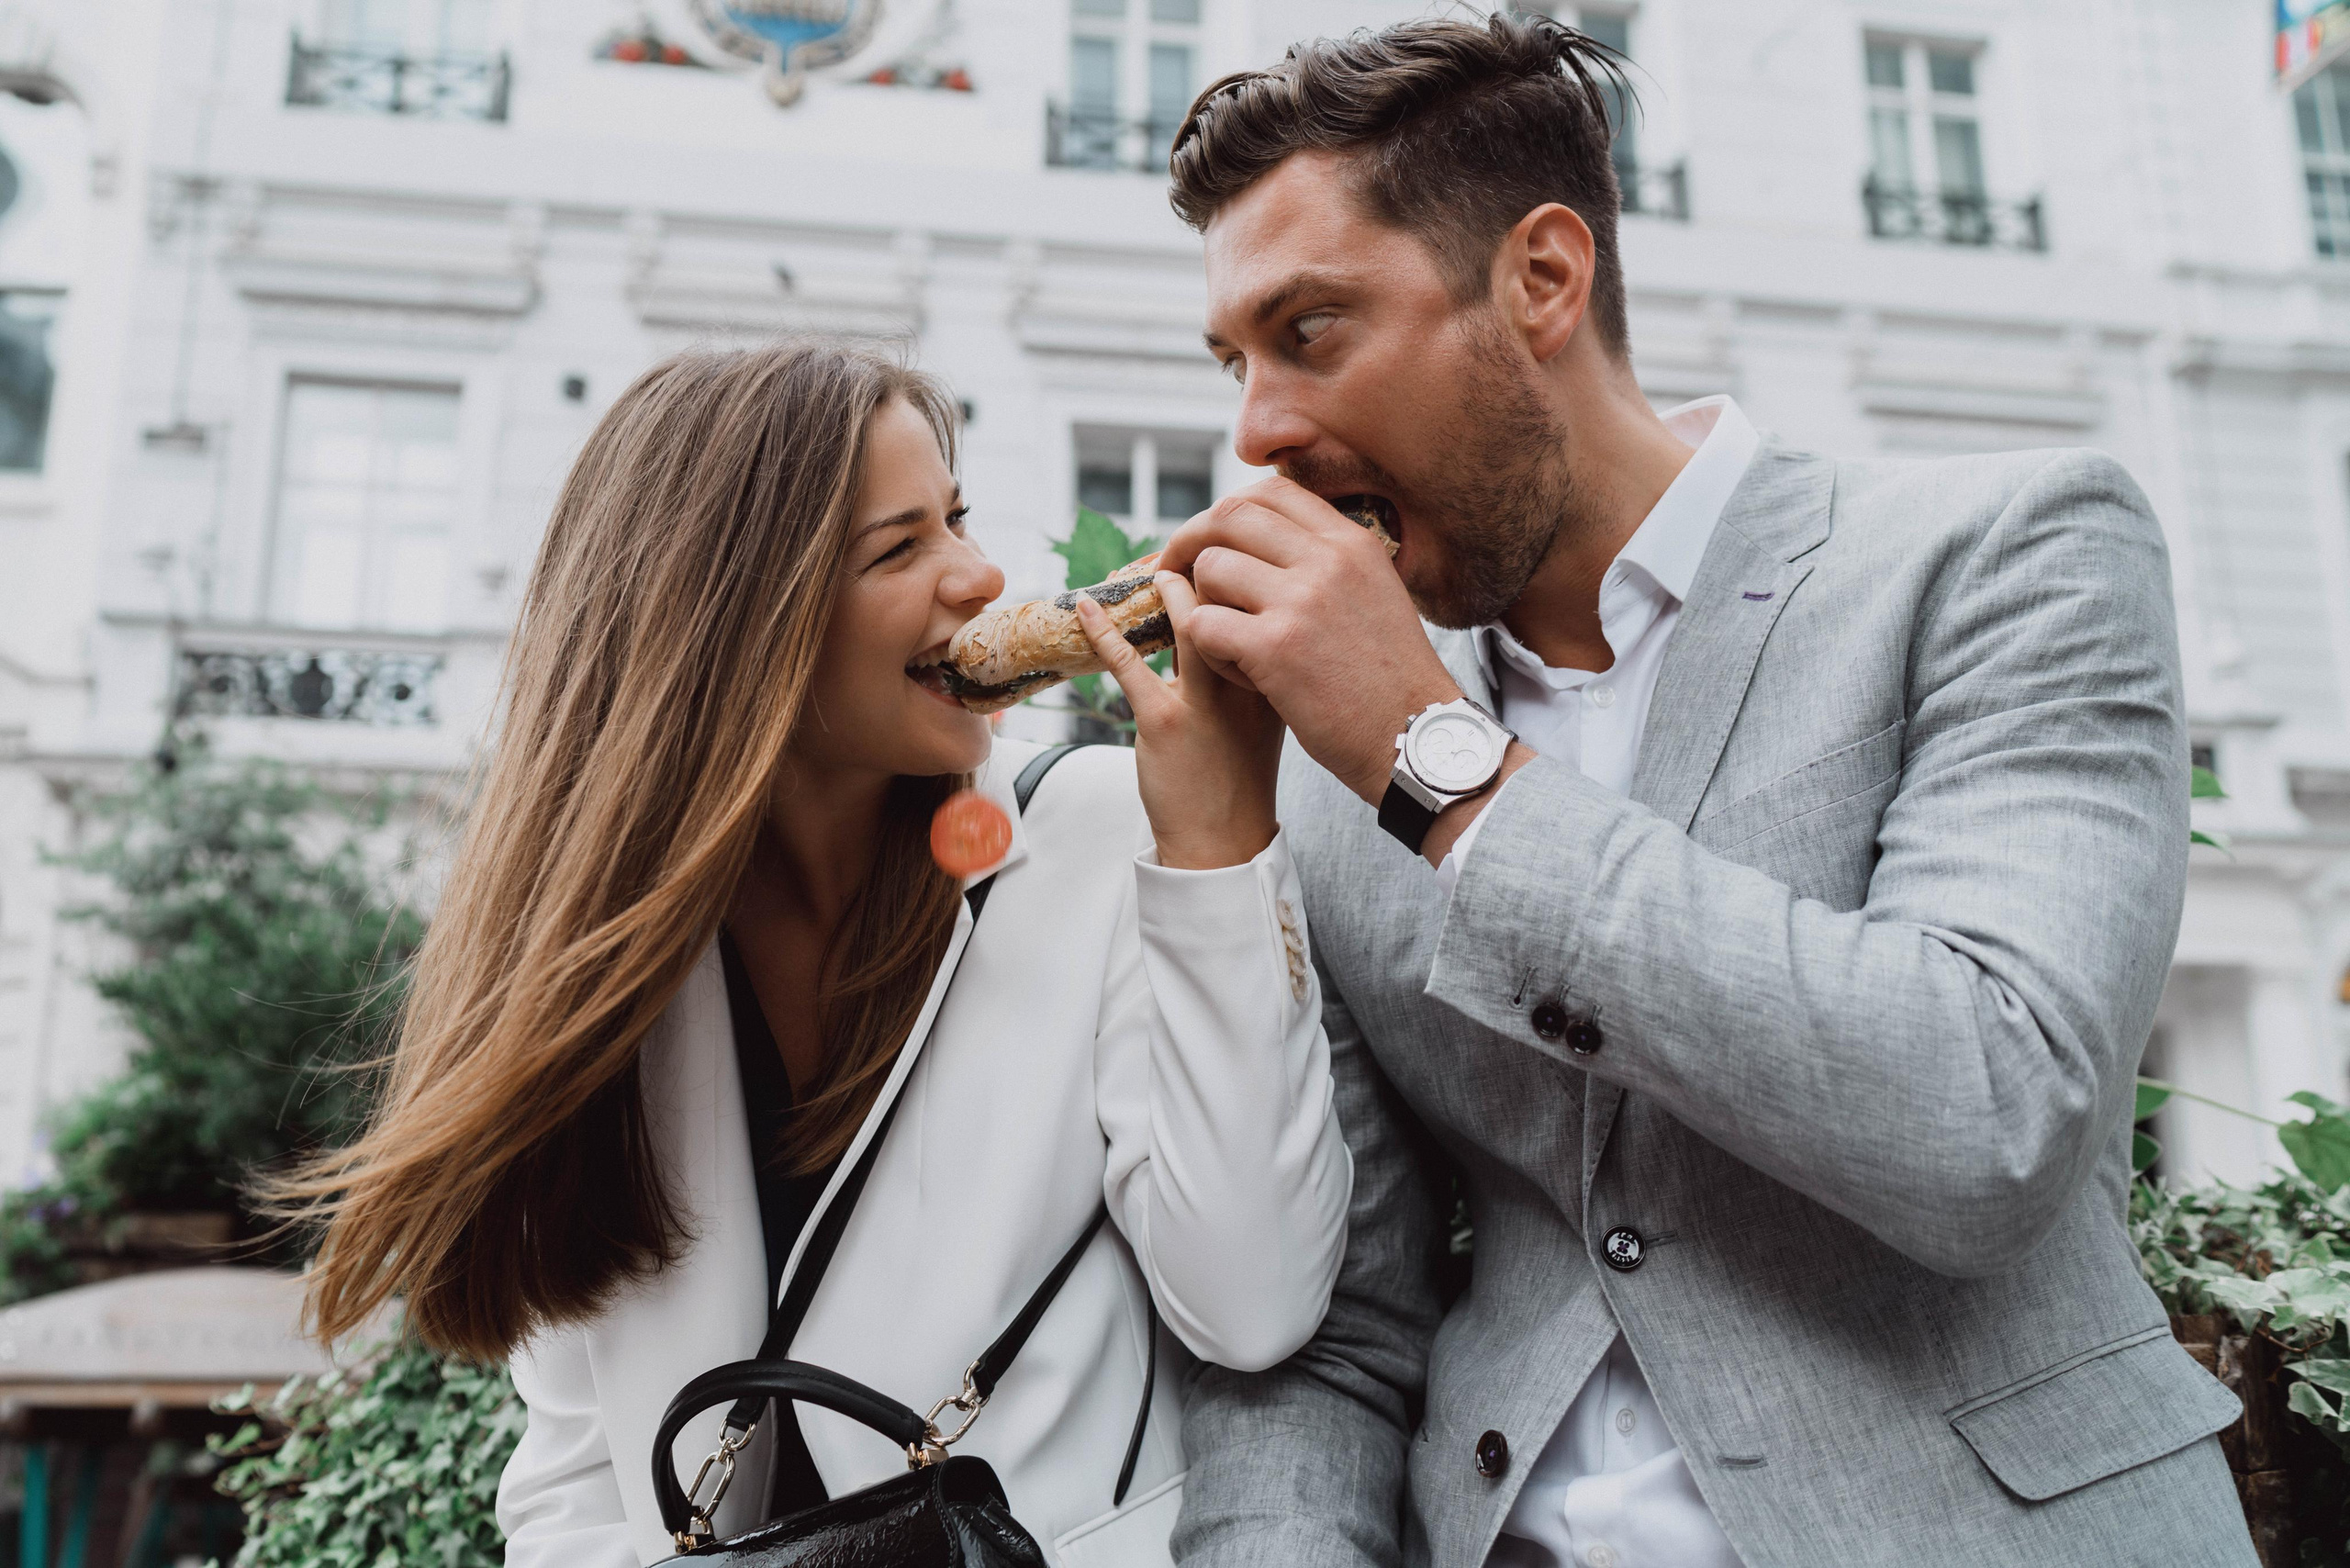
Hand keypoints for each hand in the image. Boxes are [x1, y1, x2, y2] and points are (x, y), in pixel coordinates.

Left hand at [1076, 573, 1284, 868]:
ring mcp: (1209, 702)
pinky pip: (1129, 663)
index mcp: (1279, 679)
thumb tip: (1219, 624)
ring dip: (1162, 589)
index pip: (1262, 606)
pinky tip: (1085, 608)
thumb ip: (1249, 670)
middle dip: (1203, 568)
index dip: (1236, 575)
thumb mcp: (1264, 717)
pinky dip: (1103, 631)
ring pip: (1187, 621)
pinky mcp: (1166, 722)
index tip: (1216, 559)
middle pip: (1231, 602)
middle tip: (1178, 555)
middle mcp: (1253, 683)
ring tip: (1143, 573)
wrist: (1225, 844)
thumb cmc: (1239, 779)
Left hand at [1157, 476, 1461, 804]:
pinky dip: (1208, 650)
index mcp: (1352, 543)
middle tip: (1175, 571)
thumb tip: (1266, 540)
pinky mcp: (1274, 648)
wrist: (1415, 738)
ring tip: (1229, 642)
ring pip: (1209, 569)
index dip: (1227, 512)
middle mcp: (1327, 561)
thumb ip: (1327, 563)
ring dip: (1203, 605)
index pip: (1271, 492)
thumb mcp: (1374, 595)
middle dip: (1190, 542)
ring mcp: (1300, 601)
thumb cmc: (1389, 680)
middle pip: (1228, 516)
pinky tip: (1238, 673)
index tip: (1211, 539)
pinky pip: (1203, 625)